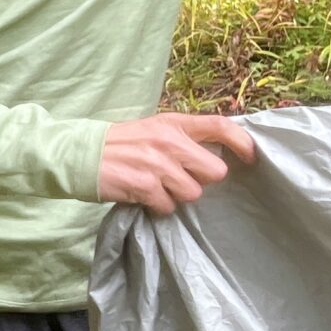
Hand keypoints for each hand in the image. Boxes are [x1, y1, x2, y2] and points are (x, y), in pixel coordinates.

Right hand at [98, 113, 256, 214]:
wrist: (79, 154)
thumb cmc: (120, 145)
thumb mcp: (152, 130)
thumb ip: (182, 139)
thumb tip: (216, 160)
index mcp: (173, 124)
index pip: (220, 126)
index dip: (242, 143)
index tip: (251, 159)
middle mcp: (169, 141)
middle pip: (215, 171)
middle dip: (200, 180)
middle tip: (178, 179)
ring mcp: (157, 164)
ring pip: (193, 193)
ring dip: (177, 195)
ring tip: (155, 187)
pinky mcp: (144, 185)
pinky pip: (168, 205)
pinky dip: (157, 206)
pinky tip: (142, 195)